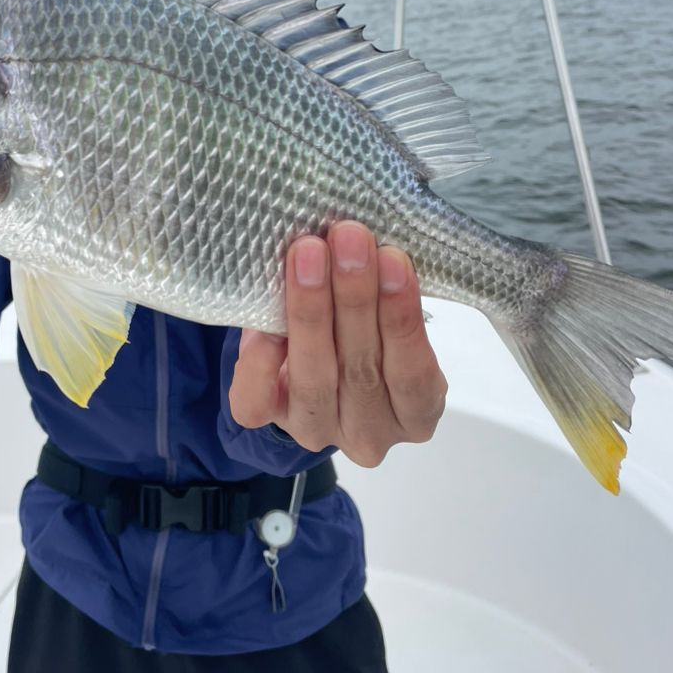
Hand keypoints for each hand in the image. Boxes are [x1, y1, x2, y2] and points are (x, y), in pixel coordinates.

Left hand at [229, 221, 446, 466]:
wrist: (309, 361)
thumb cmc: (360, 329)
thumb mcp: (384, 320)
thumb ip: (381, 294)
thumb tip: (361, 242)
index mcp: (414, 413)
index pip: (413, 374)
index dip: (402, 318)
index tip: (394, 258)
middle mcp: (369, 434)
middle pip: (361, 370)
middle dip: (354, 297)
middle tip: (348, 238)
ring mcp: (318, 431)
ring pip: (314, 379)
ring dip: (312, 310)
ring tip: (310, 253)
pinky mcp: (270, 423)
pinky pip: (258, 401)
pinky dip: (261, 359)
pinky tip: (264, 321)